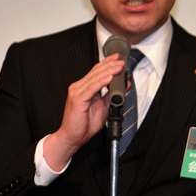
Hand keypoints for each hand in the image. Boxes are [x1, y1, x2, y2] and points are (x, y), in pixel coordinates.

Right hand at [43, 53, 124, 169]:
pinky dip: (102, 81)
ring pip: (95, 77)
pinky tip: (110, 77)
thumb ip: (111, 96)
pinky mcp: (77, 99)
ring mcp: (77, 92)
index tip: (118, 58)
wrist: (72, 137)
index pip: (96, 71)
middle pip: (96, 72)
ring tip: (119, 67)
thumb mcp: (103, 107)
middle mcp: (78, 87)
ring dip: (109, 71)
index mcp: (83, 87)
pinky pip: (92, 88)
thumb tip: (123, 86)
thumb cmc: (84, 124)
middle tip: (122, 61)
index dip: (107, 63)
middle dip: (111, 65)